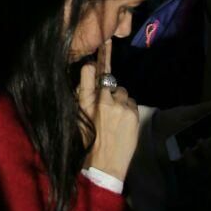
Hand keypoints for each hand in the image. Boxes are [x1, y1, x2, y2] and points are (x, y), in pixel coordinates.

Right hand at [78, 41, 139, 181]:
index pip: (92, 72)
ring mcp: (121, 107)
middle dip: (109, 90)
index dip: (100, 57)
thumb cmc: (86, 142)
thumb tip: (88, 73)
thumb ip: (83, 94)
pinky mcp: (133, 115)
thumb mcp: (77, 116)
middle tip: (105, 107)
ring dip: (120, 100)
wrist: (103, 167)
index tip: (105, 43)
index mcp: (86, 100)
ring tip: (115, 117)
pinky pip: (132, 102)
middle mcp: (104, 100)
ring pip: (123, 92)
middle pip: (110, 82)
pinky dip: (128, 109)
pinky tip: (123, 122)